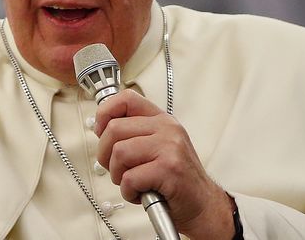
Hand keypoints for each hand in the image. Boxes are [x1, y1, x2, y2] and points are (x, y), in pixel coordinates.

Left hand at [94, 89, 233, 238]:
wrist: (204, 206)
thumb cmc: (176, 181)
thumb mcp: (158, 148)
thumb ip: (134, 135)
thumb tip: (101, 128)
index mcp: (162, 120)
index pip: (126, 99)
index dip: (105, 113)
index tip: (101, 131)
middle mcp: (167, 129)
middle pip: (114, 129)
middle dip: (106, 154)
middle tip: (118, 169)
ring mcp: (169, 147)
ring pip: (119, 153)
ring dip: (118, 175)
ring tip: (132, 183)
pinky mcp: (169, 169)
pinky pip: (129, 178)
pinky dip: (128, 192)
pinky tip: (140, 194)